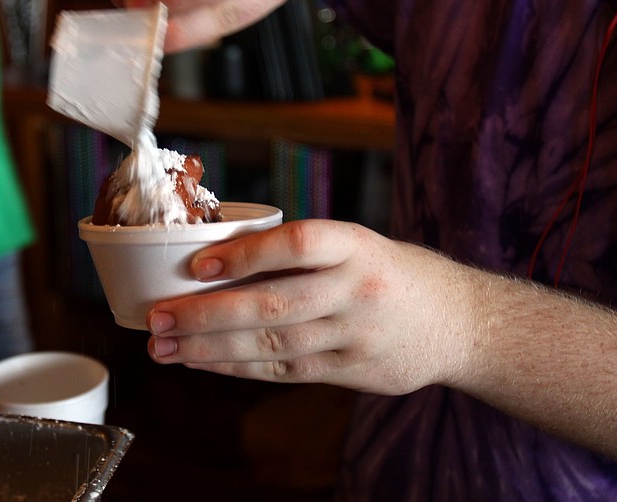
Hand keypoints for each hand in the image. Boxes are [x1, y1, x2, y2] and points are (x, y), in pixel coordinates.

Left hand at [145, 220, 480, 394]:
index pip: (297, 244)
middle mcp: (357, 290)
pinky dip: (239, 368)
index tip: (198, 265)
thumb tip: (220, 261)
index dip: (246, 254)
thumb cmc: (392, 273)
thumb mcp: (359, 245)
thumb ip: (303, 254)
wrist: (460, 321)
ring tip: (166, 347)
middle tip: (157, 318)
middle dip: (206, 314)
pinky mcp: (353, 371)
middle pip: (273, 305)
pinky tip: (204, 363)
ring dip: (211, 348)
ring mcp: (356, 336)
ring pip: (273, 345)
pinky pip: (286, 370)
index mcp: (358, 246)